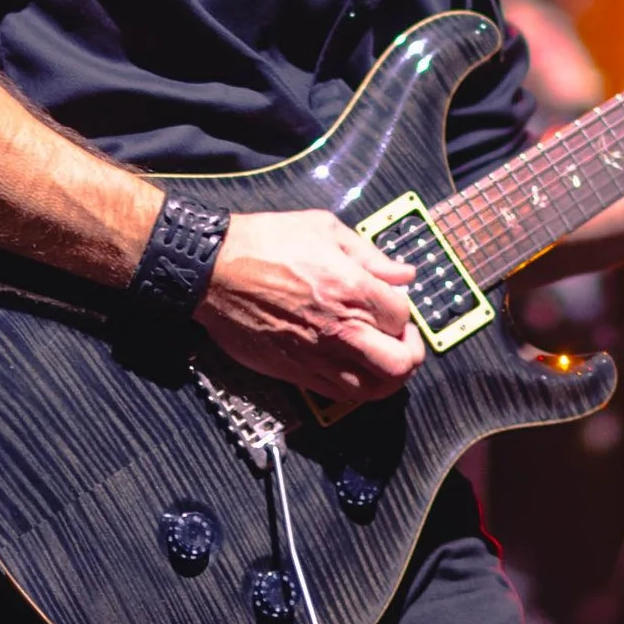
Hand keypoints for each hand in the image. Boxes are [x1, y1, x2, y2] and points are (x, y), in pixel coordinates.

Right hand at [194, 208, 422, 406]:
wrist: (213, 270)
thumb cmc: (263, 243)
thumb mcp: (323, 229)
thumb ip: (369, 255)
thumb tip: (402, 273)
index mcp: (352, 289)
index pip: (403, 316)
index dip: (404, 311)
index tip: (393, 303)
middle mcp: (341, 329)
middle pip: (401, 363)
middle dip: (410, 352)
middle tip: (401, 339)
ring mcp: (318, 356)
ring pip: (375, 389)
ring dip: (387, 376)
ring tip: (381, 359)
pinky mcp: (295, 372)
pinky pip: (340, 394)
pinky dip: (357, 386)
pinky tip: (352, 367)